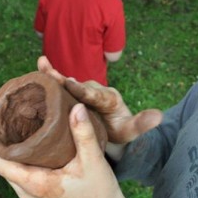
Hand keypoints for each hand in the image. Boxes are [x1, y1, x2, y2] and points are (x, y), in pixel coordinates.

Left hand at [0, 103, 128, 197]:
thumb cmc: (99, 189)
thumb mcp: (93, 159)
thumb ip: (84, 132)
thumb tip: (76, 107)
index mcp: (37, 184)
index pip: (0, 165)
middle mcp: (28, 193)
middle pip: (0, 167)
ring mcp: (31, 197)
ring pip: (8, 172)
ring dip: (3, 152)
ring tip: (4, 127)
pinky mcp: (36, 196)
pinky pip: (17, 175)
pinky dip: (14, 160)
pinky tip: (19, 144)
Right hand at [37, 56, 162, 144]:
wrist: (112, 132)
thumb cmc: (120, 132)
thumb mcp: (131, 131)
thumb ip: (142, 124)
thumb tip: (159, 116)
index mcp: (108, 98)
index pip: (95, 95)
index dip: (84, 91)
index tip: (73, 85)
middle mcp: (94, 90)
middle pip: (79, 86)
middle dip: (66, 81)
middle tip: (54, 75)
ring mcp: (82, 91)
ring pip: (67, 84)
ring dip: (54, 75)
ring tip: (42, 65)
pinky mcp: (72, 95)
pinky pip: (60, 85)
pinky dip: (50, 76)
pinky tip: (39, 65)